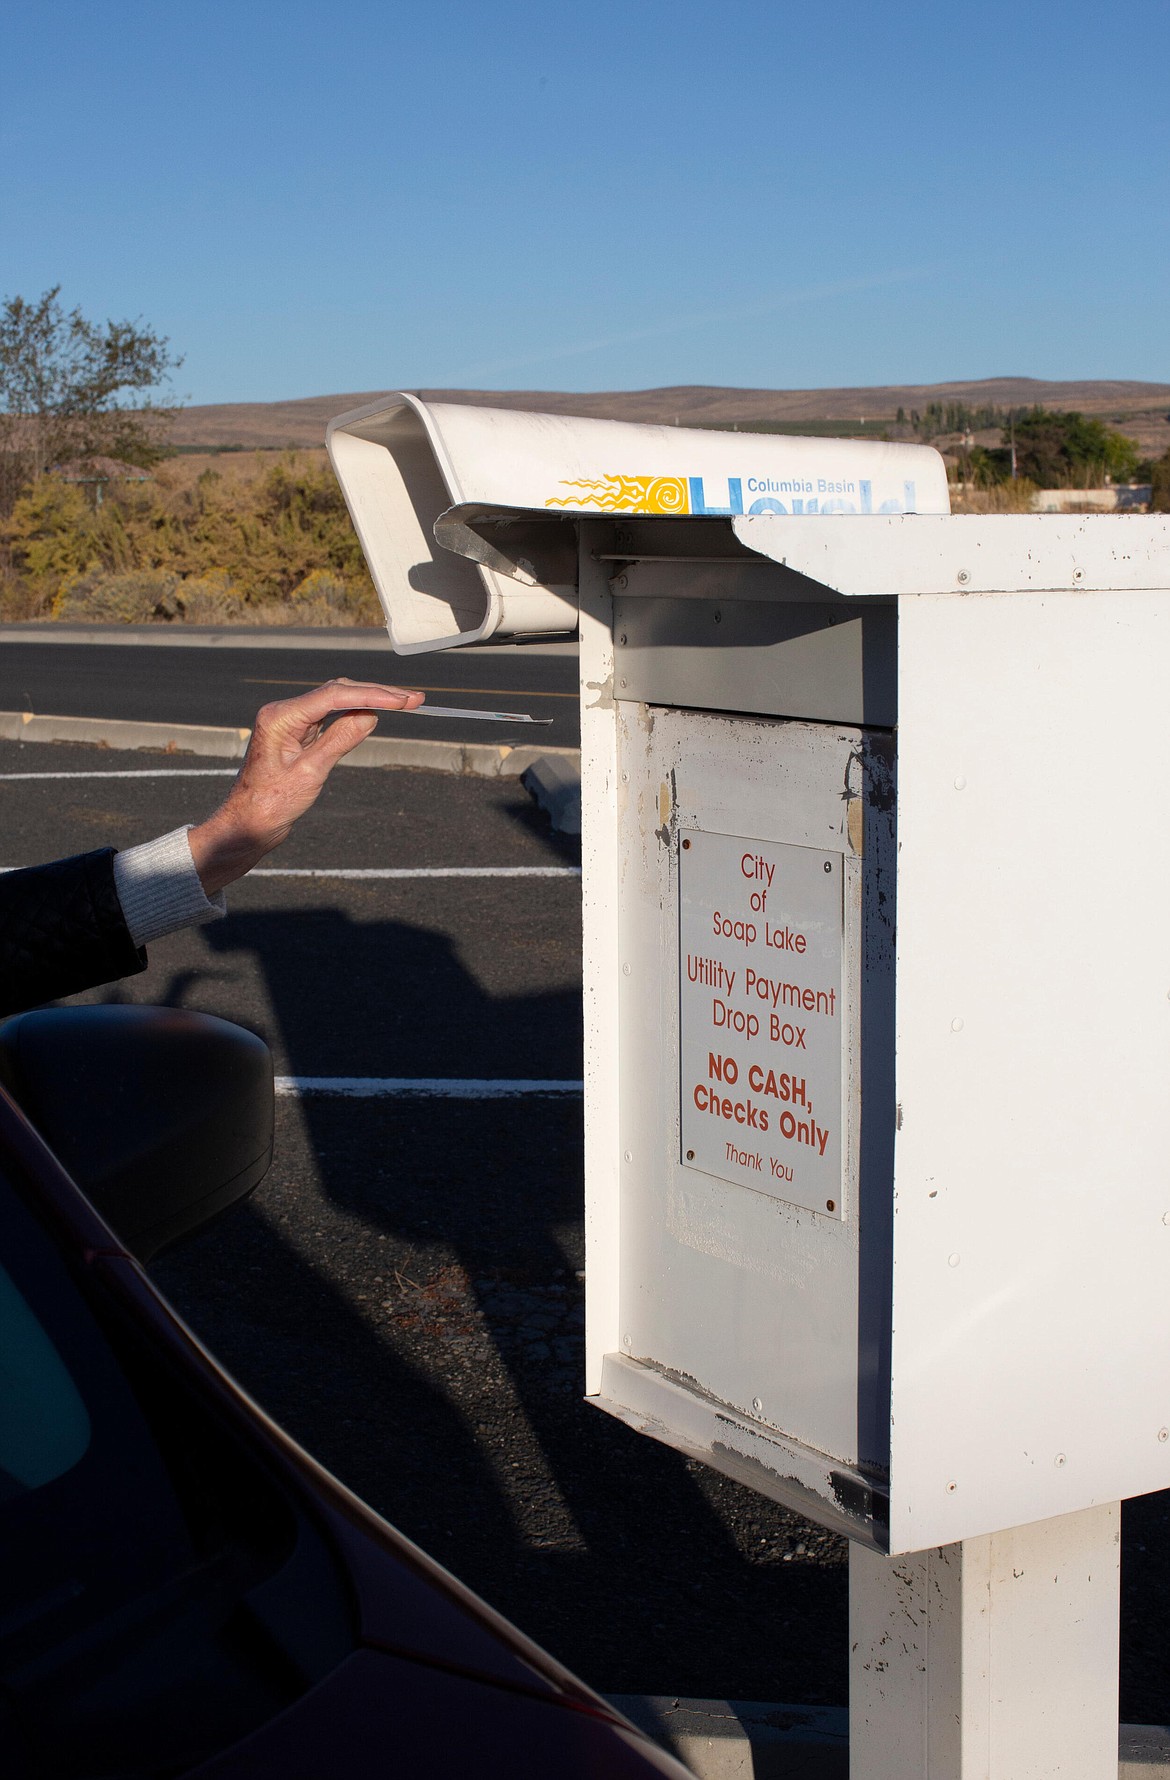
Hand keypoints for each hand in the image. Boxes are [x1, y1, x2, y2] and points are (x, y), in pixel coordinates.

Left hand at [188, 678, 423, 893]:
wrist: (248, 824)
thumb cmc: (271, 803)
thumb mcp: (310, 773)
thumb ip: (340, 740)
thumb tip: (371, 716)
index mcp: (281, 717)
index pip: (334, 697)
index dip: (372, 695)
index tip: (403, 701)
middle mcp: (285, 712)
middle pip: (337, 692)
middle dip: (377, 693)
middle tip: (414, 700)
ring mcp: (291, 722)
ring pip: (337, 701)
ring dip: (369, 701)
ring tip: (404, 703)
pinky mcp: (298, 733)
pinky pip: (331, 716)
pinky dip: (355, 714)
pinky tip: (376, 714)